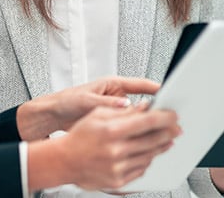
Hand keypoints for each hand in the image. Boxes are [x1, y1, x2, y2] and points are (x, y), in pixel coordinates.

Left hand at [17, 76, 159, 140]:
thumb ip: (106, 103)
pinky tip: (141, 138)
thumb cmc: (67, 101)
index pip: (140, 84)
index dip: (156, 88)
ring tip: (157, 128)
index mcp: (113, 84)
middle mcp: (117, 95)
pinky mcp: (113, 121)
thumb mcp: (86, 101)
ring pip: (137, 115)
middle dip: (155, 108)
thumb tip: (124, 104)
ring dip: (145, 121)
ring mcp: (116, 109)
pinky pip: (129, 125)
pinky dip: (135, 131)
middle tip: (167, 115)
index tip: (168, 93)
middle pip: (143, 100)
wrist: (55, 115)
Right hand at [58, 104, 179, 190]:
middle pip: (153, 140)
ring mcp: (118, 167)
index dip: (165, 118)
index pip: (148, 122)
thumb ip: (124, 111)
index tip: (173, 116)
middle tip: (176, 128)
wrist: (64, 161)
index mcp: (112, 130)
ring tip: (166, 139)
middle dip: (168, 132)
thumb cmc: (79, 137)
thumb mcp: (98, 114)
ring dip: (161, 146)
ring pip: (150, 155)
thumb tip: (145, 107)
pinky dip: (148, 160)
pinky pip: (141, 169)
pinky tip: (149, 153)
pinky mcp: (118, 180)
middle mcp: (116, 150)